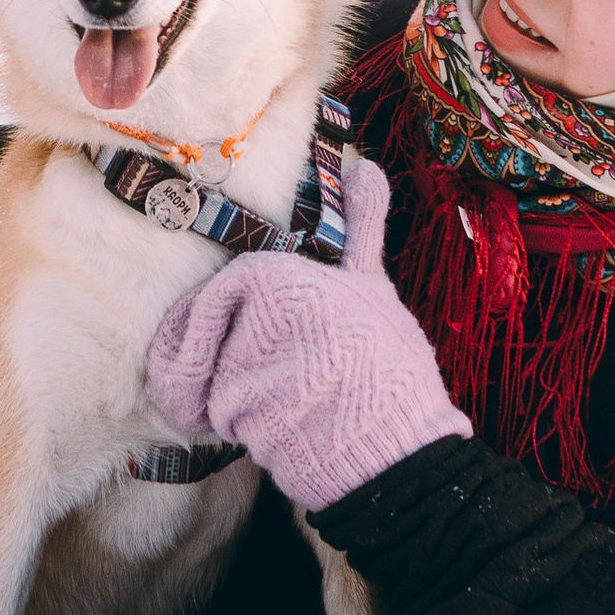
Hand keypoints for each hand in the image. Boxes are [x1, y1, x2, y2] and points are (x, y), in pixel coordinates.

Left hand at [143, 153, 470, 513]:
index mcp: (278, 276)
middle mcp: (252, 318)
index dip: (233, 317)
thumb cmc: (388, 365)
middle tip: (287, 376)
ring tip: (300, 402)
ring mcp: (242, 371)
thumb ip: (360, 229)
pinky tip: (289, 428)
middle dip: (240, 358)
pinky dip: (246, 427)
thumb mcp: (374, 288)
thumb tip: (364, 165)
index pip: (224, 291)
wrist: (399, 449)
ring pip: (215, 378)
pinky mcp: (240, 421)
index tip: (260, 337)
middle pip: (215, 336)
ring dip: (247, 395)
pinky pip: (219, 418)